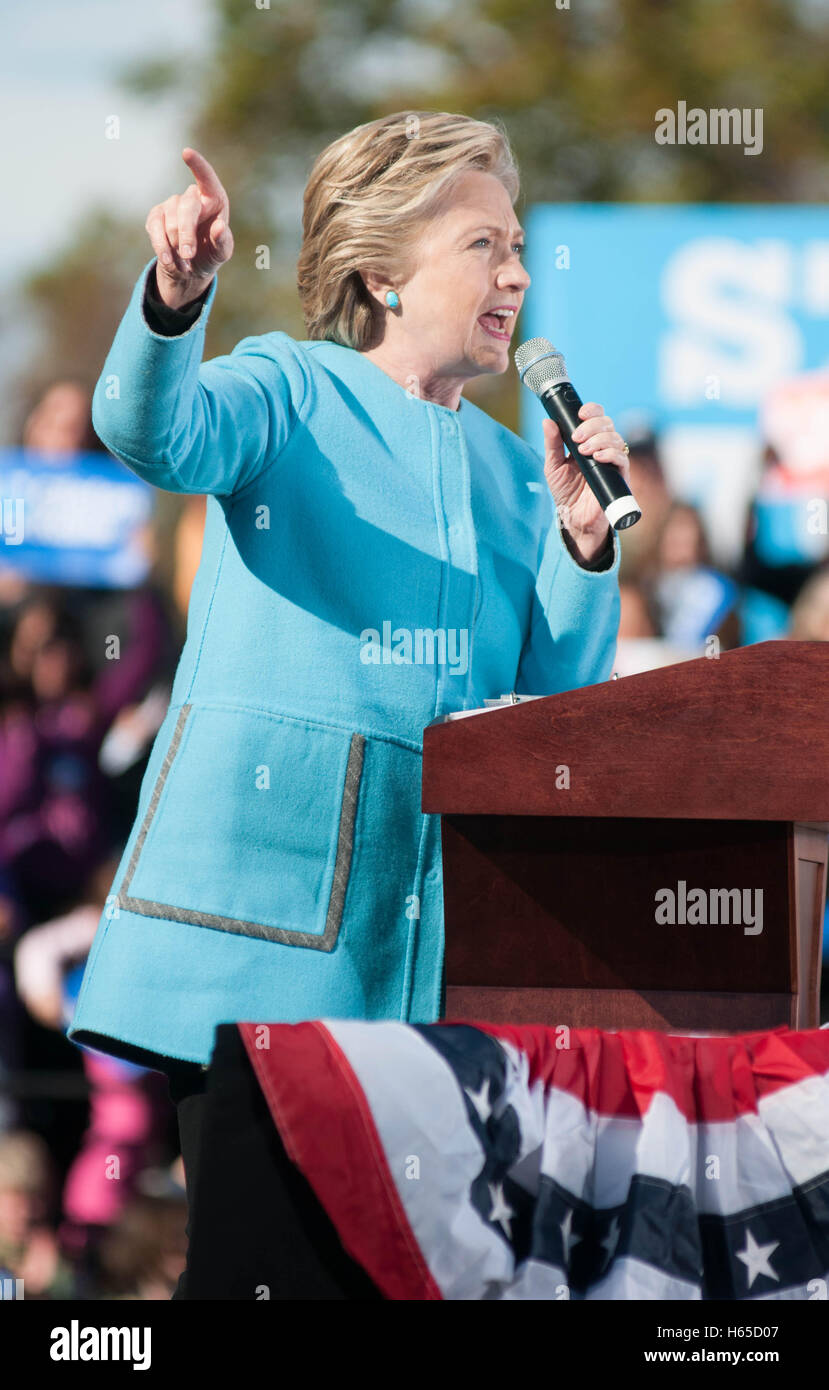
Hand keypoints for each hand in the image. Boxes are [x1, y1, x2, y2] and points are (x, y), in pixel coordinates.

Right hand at [145, 148, 233, 308]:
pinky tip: (168, 260)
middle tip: (188, 255)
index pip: (206, 177)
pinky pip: (155, 228)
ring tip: (185, 265)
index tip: (186, 153)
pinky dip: (161, 247)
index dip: (197, 165)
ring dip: (176, 247)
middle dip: (186, 234)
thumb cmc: (210, 254)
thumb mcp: (221, 253)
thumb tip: (220, 226)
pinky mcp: (156, 216)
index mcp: (214, 199)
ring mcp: (172, 204)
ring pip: (170, 222)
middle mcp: (192, 197)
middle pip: (186, 208)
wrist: (190, 268)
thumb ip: (223, 241)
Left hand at [542, 402, 630, 555]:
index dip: (592, 410)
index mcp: (589, 441)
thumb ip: (552, 444)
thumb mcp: (553, 466)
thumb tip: (547, 421)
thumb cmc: (565, 492)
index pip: (597, 417)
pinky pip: (622, 458)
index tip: (580, 414)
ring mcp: (613, 461)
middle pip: (607, 423)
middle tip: (577, 438)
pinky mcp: (620, 476)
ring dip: (599, 439)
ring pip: (616, 438)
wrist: (574, 518)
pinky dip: (611, 454)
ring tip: (584, 451)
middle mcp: (603, 447)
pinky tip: (597, 457)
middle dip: (592, 426)